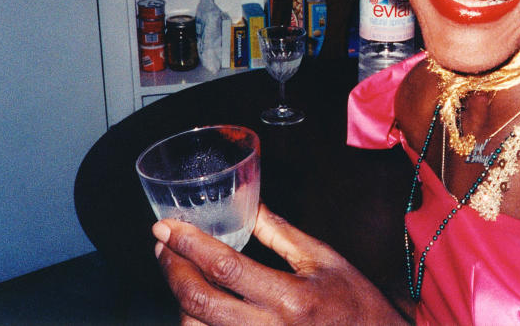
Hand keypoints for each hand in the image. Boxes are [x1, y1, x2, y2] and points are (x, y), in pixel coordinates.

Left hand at [154, 203, 407, 324]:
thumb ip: (281, 234)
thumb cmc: (355, 304)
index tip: (167, 227)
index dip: (190, 245)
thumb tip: (249, 205)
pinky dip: (197, 322)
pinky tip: (198, 302)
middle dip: (172, 270)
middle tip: (164, 247)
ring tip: (178, 271)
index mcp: (290, 298)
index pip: (226, 268)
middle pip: (199, 302)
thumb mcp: (324, 260)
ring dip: (180, 299)